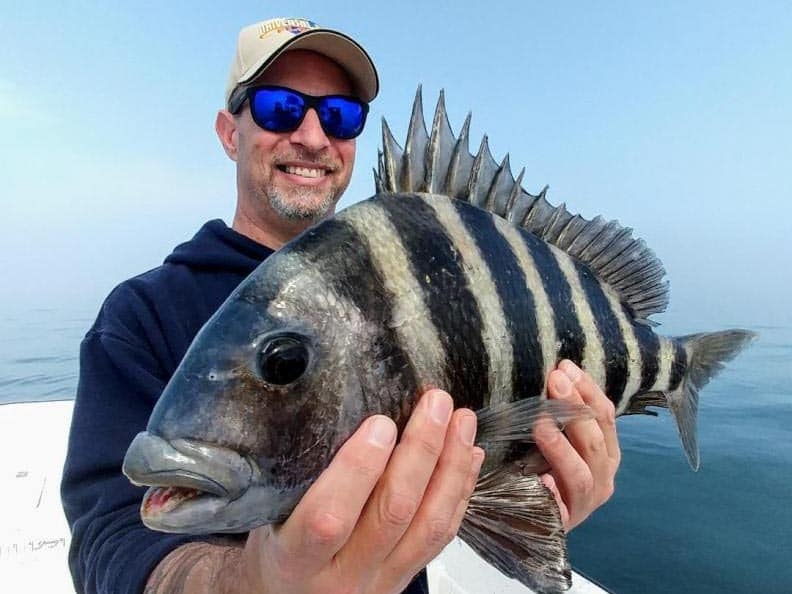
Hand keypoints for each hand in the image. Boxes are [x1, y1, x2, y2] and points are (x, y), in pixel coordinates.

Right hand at [241, 390, 484, 593]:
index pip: (329, 517)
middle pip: (392, 513)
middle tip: (434, 403)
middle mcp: (343, 577)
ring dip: (451, 467)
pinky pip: (441, 537)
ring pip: (428, 525)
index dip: (358, 469)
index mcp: (296, 560)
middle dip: (421, 451)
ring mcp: (380, 582)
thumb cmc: (276, 551)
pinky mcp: (405, 579)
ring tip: (462, 421)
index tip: (380, 423)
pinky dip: (459, 492)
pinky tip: (468, 457)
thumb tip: (332, 410)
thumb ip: (298, 478)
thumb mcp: (268, 516)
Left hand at [534, 360, 619, 530]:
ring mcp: (584, 504)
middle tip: (553, 381)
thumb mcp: (556, 438)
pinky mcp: (562, 524)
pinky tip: (539, 477)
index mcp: (606, 454)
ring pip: (581, 474)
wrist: (529, 520)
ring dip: (562, 446)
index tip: (566, 366)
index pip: (605, 416)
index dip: (587, 389)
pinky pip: (559, 507)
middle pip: (595, 441)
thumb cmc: (543, 468)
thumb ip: (561, 413)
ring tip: (541, 424)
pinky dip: (551, 491)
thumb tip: (555, 372)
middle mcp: (603, 479)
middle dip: (575, 408)